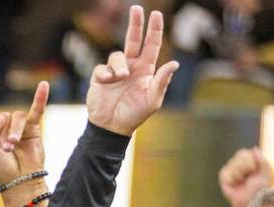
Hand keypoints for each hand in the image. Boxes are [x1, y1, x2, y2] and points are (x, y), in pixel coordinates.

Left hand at [0, 67, 48, 187]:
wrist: (20, 182)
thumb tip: (0, 118)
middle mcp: (3, 124)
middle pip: (1, 117)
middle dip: (1, 135)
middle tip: (4, 150)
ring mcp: (19, 125)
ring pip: (15, 118)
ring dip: (14, 133)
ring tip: (12, 147)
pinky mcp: (34, 128)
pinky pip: (37, 110)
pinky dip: (40, 98)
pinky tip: (43, 86)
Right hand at [86, 6, 177, 136]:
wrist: (112, 128)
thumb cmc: (134, 115)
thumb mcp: (152, 100)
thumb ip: (162, 81)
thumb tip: (174, 63)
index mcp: (145, 70)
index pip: (151, 45)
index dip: (154, 30)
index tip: (156, 15)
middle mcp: (131, 66)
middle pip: (133, 39)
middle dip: (135, 24)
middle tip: (136, 8)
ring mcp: (114, 71)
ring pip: (116, 56)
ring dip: (119, 65)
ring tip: (120, 78)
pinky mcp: (100, 78)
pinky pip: (102, 68)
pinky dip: (105, 73)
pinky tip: (107, 82)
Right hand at [219, 147, 273, 206]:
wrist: (253, 202)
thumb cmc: (261, 189)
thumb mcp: (268, 173)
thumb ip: (262, 160)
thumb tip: (254, 148)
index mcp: (249, 161)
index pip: (246, 153)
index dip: (253, 160)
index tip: (256, 171)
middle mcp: (239, 164)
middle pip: (241, 154)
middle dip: (249, 164)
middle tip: (250, 175)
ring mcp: (230, 170)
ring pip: (234, 162)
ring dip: (242, 172)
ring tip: (244, 181)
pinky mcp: (224, 177)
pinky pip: (228, 171)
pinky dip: (235, 177)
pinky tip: (237, 183)